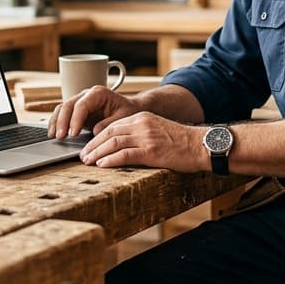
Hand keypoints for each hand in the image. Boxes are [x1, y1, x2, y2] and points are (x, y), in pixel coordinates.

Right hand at [48, 85, 141, 138]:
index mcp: (98, 93)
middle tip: (61, 137)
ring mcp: (80, 101)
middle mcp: (86, 94)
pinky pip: (62, 113)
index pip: (82, 105)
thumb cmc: (127, 111)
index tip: (73, 134)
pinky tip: (53, 133)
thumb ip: (109, 123)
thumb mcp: (123, 118)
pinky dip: (56, 122)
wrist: (129, 108)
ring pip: (62, 108)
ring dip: (56, 122)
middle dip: (62, 122)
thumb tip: (95, 131)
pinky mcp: (76, 110)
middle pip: (68, 105)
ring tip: (54, 137)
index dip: (75, 119)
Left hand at [79, 113, 206, 171]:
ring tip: (87, 162)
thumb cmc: (182, 142)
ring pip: (113, 143)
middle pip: (108, 133)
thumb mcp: (158, 131)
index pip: (112, 126)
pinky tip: (102, 165)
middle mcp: (142, 124)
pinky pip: (125, 154)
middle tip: (82, 156)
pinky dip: (110, 160)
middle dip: (92, 145)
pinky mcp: (152, 151)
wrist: (202, 145)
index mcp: (143, 118)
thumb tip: (122, 146)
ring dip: (97, 153)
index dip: (97, 137)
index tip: (89, 147)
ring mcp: (146, 137)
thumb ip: (141, 134)